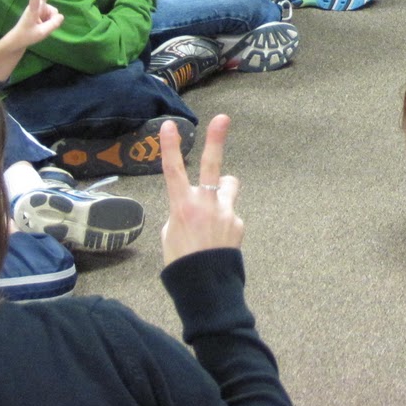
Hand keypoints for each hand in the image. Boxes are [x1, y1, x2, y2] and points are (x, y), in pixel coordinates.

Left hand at [4, 0, 62, 50]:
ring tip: (42, 28)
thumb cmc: (26, 36)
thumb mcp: (42, 33)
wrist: (18, 41)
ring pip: (53, 12)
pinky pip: (53, 16)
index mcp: (33, 10)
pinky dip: (51, 22)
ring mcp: (40, 8)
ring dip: (51, 21)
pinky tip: (43, 27)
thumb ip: (54, 24)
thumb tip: (61, 16)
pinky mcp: (41, 11)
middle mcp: (37, 6)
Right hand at [160, 114, 243, 266]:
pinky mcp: (238, 221)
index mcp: (182, 207)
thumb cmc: (181, 262)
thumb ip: (181, 212)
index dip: (169, 147)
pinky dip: (224, 222)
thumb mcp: (169, 235)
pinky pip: (230, 213)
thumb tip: (192, 204)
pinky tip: (218, 241)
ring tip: (214, 210)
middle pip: (212, 166)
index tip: (168, 125)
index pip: (173, 172)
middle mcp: (205, 205)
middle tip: (223, 118)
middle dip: (217, 140)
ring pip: (227, 186)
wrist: (205, 286)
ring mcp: (225, 212)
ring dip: (222, 190)